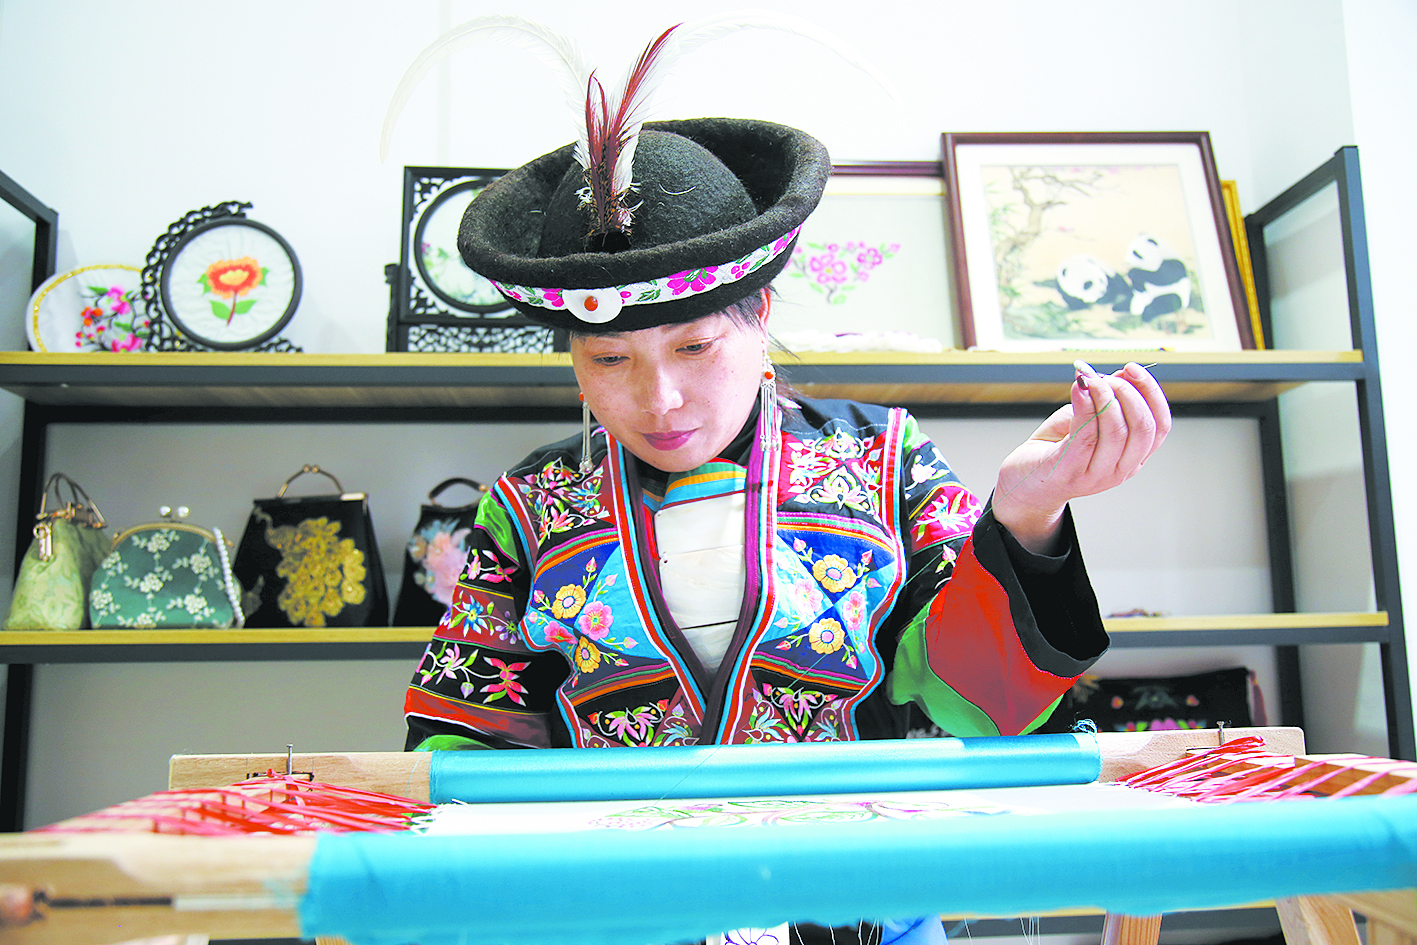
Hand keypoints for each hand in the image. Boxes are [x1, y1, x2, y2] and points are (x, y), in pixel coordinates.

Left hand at [991, 360, 1170, 553]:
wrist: (1023, 485)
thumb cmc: (1054, 452)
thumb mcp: (1086, 422)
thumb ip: (1105, 401)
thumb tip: (1121, 374)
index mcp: (1132, 459)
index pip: (1160, 426)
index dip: (1151, 393)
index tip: (1133, 368)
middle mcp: (1119, 470)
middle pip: (1143, 428)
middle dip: (1128, 393)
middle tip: (1105, 376)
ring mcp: (1096, 475)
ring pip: (1117, 432)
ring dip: (1105, 397)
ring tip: (1089, 379)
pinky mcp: (1069, 471)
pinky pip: (1085, 436)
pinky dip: (1085, 407)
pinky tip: (1079, 389)